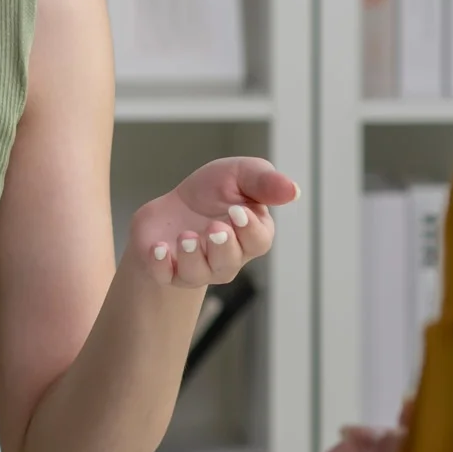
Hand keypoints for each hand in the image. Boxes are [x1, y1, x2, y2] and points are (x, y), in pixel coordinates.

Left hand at [130, 156, 292, 287]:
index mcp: (250, 235)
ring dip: (192, 255)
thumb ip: (264, 181)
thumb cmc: (213, 192)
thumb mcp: (239, 175)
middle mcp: (226, 258)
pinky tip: (159, 249)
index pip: (258, 241)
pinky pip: (165, 276)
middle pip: (229, 262)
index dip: (249, 229)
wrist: (173, 207)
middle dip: (223, 246)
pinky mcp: (167, 270)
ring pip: (198, 273)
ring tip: (186, 236)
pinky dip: (160, 265)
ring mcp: (197, 268)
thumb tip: (293, 190)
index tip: (237, 211)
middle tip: (214, 228)